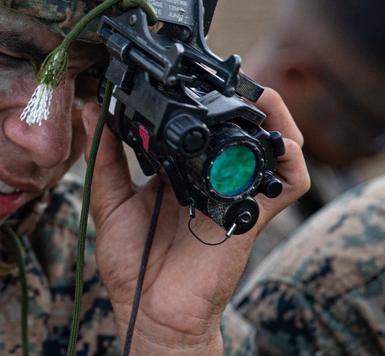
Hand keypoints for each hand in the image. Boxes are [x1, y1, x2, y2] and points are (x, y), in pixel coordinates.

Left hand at [82, 87, 308, 354]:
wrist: (150, 312)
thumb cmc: (133, 266)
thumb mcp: (111, 201)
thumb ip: (105, 156)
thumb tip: (93, 109)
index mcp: (182, 172)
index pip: (203, 125)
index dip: (207, 97)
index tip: (194, 72)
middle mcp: (214, 179)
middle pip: (244, 129)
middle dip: (247, 99)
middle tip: (232, 76)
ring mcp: (236, 196)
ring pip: (273, 147)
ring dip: (276, 118)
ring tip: (262, 96)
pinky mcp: (252, 216)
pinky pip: (288, 186)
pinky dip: (291, 161)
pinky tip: (279, 142)